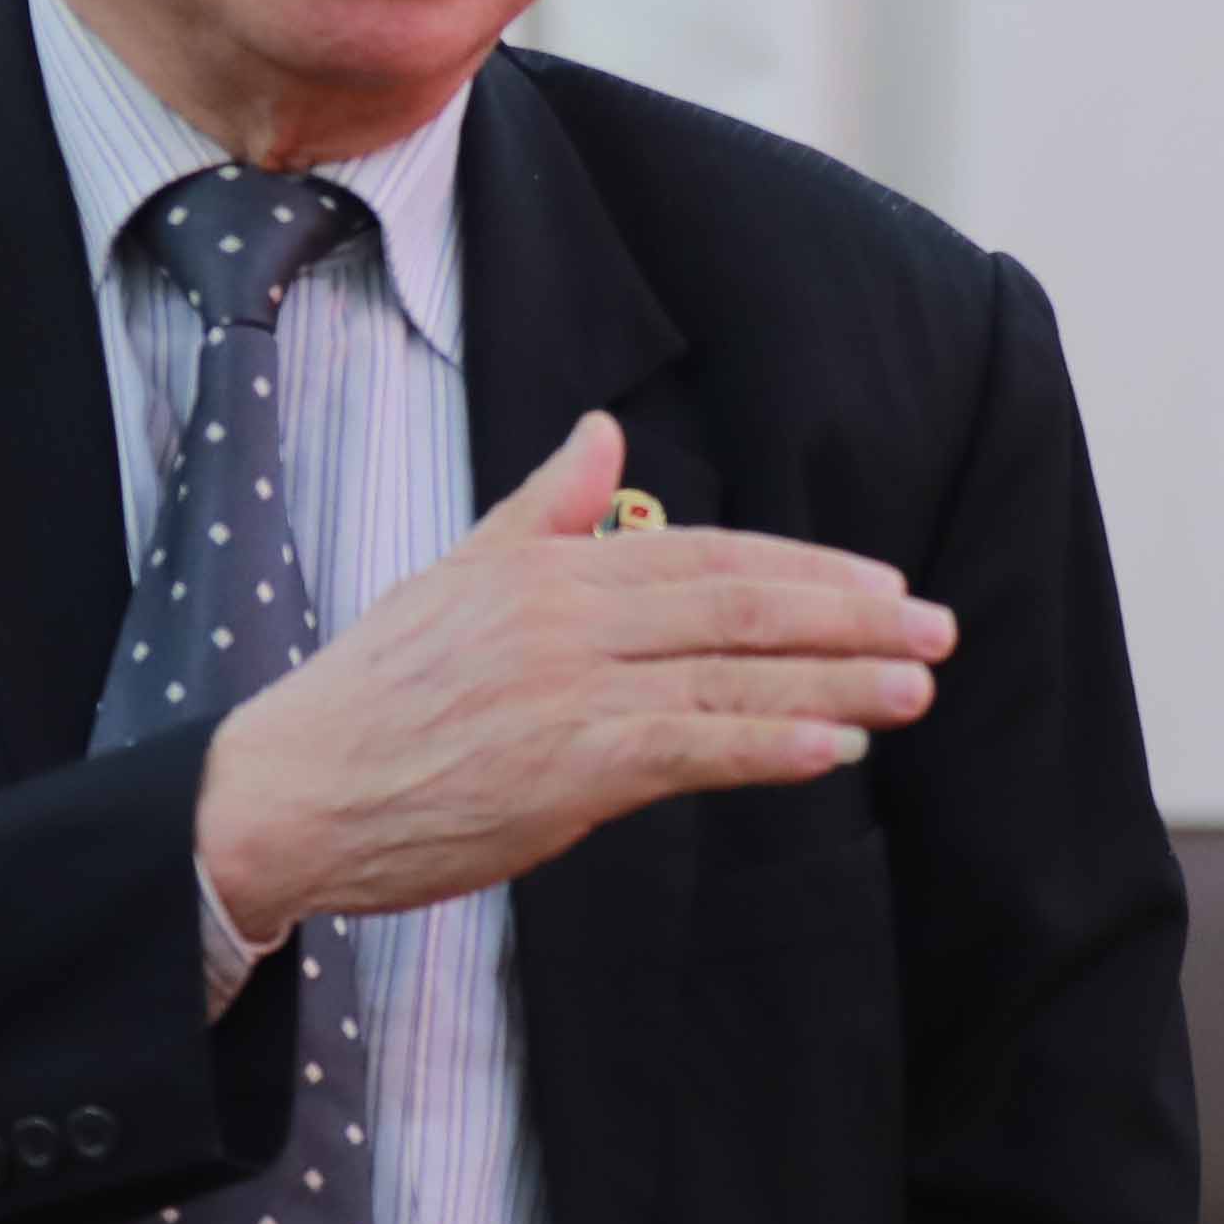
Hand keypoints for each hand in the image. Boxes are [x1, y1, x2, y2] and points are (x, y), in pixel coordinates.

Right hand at [193, 414, 949, 939]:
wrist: (288, 790)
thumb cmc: (372, 697)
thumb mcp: (454, 578)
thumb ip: (541, 509)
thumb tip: (599, 433)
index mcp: (544, 565)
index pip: (701, 553)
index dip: (799, 566)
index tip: (878, 582)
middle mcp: (564, 615)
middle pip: (735, 602)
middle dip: (846, 614)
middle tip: (935, 627)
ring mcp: (566, 690)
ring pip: (730, 675)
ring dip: (837, 680)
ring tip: (916, 685)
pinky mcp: (564, 767)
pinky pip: (690, 748)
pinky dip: (770, 745)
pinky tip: (837, 747)